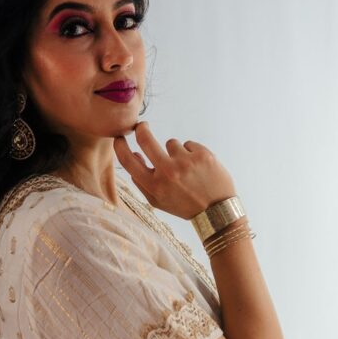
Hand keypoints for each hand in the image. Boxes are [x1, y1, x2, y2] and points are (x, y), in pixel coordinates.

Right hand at [113, 121, 235, 219]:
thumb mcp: (158, 202)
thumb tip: (135, 155)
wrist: (217, 212)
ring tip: (186, 168)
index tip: (120, 138)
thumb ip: (142, 182)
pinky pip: (189, 144)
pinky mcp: (202, 155)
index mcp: (154, 186)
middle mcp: (168, 173)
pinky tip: (198, 167)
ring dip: (176, 152)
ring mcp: (186, 162)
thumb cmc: (184, 205)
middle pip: (145, 139)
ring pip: (171, 143)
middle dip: (141, 129)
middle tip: (142, 126)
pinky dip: (192, 153)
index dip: (120, 147)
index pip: (128, 161)